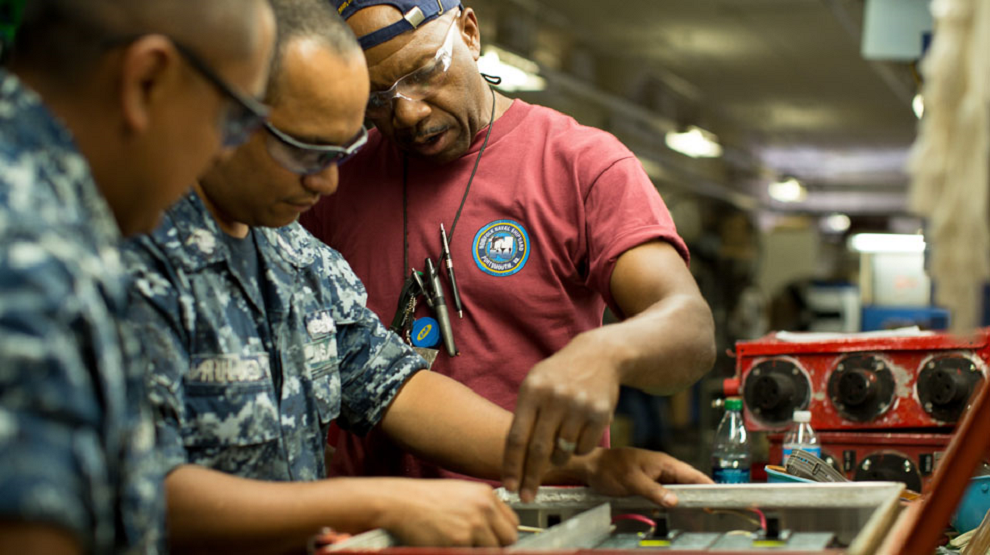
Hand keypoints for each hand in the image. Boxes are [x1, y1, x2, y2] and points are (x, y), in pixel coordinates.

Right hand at [378, 479, 518, 546]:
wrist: (401, 502)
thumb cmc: (425, 498)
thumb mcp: (461, 493)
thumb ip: (482, 508)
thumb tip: (496, 529)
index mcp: (486, 495)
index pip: (512, 522)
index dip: (503, 533)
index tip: (494, 538)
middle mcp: (484, 508)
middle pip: (509, 538)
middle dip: (497, 545)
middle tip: (479, 545)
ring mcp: (474, 526)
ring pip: (493, 550)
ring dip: (479, 549)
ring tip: (459, 542)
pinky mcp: (460, 541)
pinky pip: (473, 553)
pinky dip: (462, 552)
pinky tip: (448, 544)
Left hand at [502, 335, 621, 501]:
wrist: (598, 356)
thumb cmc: (559, 376)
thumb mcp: (535, 385)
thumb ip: (524, 418)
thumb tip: (515, 462)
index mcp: (532, 390)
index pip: (517, 436)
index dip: (511, 465)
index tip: (508, 486)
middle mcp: (555, 397)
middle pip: (538, 450)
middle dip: (530, 478)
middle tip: (525, 496)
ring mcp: (579, 406)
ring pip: (563, 452)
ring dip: (557, 459)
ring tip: (558, 445)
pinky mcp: (600, 414)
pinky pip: (584, 448)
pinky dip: (577, 450)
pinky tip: (577, 433)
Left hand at [581, 447, 712, 507]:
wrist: (591, 466)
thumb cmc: (610, 470)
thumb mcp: (632, 482)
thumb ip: (654, 491)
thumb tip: (675, 502)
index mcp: (664, 463)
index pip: (692, 475)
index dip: (708, 485)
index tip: (722, 496)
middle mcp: (663, 467)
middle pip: (689, 482)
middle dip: (703, 494)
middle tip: (715, 509)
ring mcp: (656, 474)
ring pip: (678, 488)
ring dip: (689, 498)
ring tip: (703, 511)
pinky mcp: (649, 482)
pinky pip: (667, 491)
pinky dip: (674, 500)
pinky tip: (678, 510)